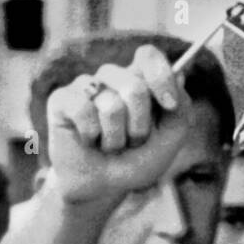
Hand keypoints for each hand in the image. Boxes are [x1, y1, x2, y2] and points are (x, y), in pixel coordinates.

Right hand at [45, 44, 191, 207]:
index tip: (169, 105)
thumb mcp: (169, 141)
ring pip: (111, 105)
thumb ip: (181, 110)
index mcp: (139, 80)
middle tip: (133, 142)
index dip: (160, 76)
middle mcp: (112, 78)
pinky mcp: (62, 99)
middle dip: (140, 127)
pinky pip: (84, 112)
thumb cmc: (136, 161)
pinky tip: (89, 141)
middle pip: (135, 87)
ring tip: (110, 145)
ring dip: (116, 139)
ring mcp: (86, 86)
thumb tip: (179, 76)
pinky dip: (92, 136)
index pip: (148, 56)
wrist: (102, 187)